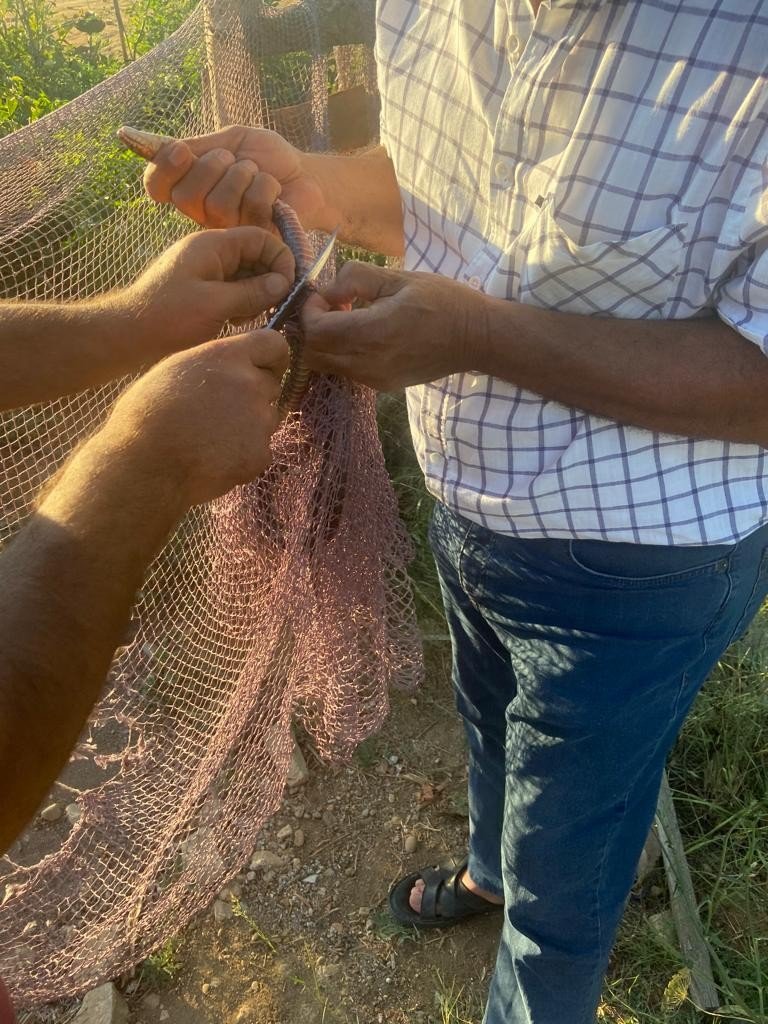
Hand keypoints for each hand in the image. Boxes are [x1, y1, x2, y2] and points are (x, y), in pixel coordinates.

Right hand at [100, 330, 288, 505]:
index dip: (271, 358)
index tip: (263, 368)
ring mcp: (259, 421)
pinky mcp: (260, 454)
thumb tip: (229, 365)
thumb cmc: (146, 416)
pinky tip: (215, 459)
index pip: (274, 344)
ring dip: (250, 426)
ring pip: (267, 419)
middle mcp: (250, 384)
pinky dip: (245, 456)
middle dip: (255, 396)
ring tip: (212, 438)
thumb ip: (213, 363)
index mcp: (227, 357)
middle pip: (271, 385)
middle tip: (222, 412)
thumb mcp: (174, 370)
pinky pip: (261, 450)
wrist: (144, 467)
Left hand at [109, 226, 294, 362]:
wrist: (129, 334)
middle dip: (269, 279)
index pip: (260, 237)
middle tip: (274, 307)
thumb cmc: (169, 317)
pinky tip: (235, 320)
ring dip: (255, 295)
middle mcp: (209, 251)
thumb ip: (253, 292)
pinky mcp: (201, 288)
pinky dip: (241, 303)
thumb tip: (284, 284)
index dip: (280, 258)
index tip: (288, 287)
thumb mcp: (216, 305)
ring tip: (247, 317)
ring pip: (246, 274)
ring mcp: (205, 269)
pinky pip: (233, 288)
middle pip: (255, 255)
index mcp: (212, 244)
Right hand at [142, 126, 325, 231]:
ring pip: (218, 203)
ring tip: (258, 175)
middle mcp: (204, 214)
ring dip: (243, 176)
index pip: (156, 186)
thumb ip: (200, 145)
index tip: (181, 150)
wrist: (308, 176)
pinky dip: (265, 187)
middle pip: (186, 197)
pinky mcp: (255, 239)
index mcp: (192, 186)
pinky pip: (249, 207)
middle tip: (236, 161)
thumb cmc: (270, 159)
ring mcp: (229, 231)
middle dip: (213, 167)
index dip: (162, 169)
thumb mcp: (233, 141)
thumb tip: (161, 145)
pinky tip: (275, 193)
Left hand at [300, 262, 485, 389]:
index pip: (315, 331)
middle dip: (312, 327)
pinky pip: (345, 371)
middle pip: (312, 354)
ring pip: (325, 365)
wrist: (476, 339)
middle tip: (333, 306)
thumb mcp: (399, 278)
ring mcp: (374, 379)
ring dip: (325, 342)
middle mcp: (368, 363)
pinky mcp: (381, 385)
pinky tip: (364, 335)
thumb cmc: (442, 302)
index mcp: (372, 333)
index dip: (309, 310)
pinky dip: (341, 353)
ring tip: (349, 318)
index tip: (325, 294)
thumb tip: (328, 290)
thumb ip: (357, 278)